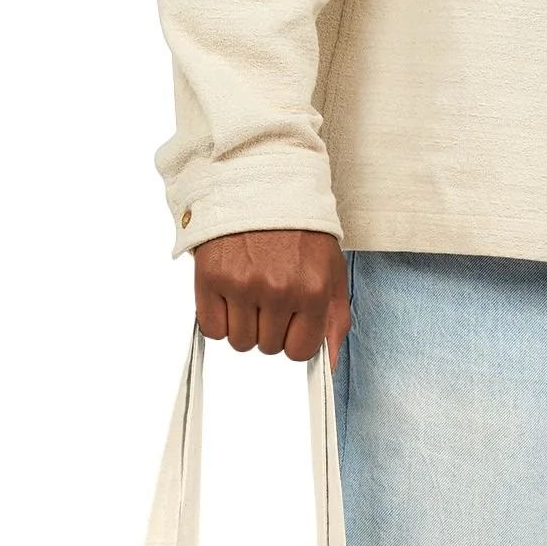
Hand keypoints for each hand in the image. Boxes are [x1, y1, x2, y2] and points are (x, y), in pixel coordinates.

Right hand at [193, 229, 349, 362]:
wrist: (260, 181)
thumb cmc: (298, 227)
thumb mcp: (331, 269)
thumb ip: (334, 319)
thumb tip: (328, 364)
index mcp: (311, 290)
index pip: (299, 351)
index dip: (294, 338)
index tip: (291, 319)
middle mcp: (278, 290)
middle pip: (268, 347)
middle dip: (269, 327)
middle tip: (269, 292)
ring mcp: (242, 284)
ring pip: (239, 341)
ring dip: (243, 324)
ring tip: (250, 289)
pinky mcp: (211, 276)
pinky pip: (211, 328)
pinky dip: (218, 318)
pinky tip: (229, 292)